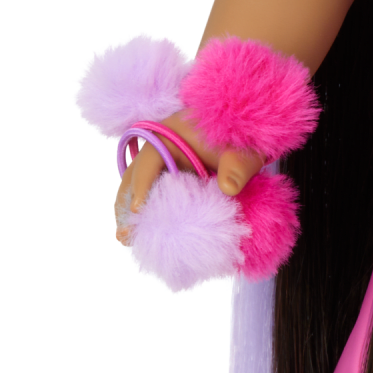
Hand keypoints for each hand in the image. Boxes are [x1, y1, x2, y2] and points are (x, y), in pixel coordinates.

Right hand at [112, 116, 265, 247]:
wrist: (248, 139)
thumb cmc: (244, 140)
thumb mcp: (244, 151)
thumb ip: (238, 167)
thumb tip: (228, 189)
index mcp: (172, 133)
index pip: (150, 158)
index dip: (142, 183)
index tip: (137, 208)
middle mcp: (160, 149)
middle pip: (134, 176)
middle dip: (127, 204)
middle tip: (124, 233)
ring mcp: (163, 166)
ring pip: (137, 187)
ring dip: (132, 212)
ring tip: (127, 239)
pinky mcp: (171, 182)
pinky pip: (153, 196)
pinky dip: (149, 213)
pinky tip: (144, 235)